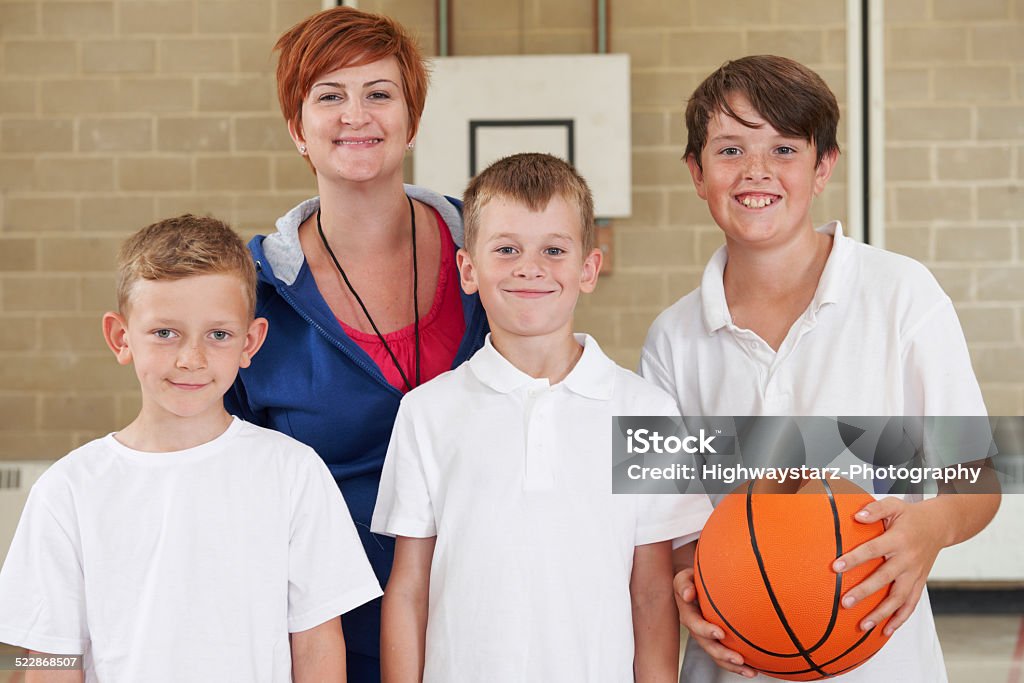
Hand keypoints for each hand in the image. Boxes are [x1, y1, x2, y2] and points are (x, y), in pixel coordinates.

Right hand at [674, 568, 756, 677]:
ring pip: (718, 656)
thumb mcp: (684, 578)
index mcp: (689, 615)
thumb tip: (688, 595)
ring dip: (733, 666)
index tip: (720, 634)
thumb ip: (684, 583)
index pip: (695, 625)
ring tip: (751, 672)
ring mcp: (708, 638)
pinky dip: (740, 664)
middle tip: (739, 659)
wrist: (696, 587)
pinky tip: (755, 668)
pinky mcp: (718, 641)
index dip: (706, 631)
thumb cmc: (693, 580)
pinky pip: (727, 655)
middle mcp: (697, 630)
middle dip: (723, 655)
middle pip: (709, 646)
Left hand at [831, 497, 945, 635]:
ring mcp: (915, 574)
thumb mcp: (894, 505)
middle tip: (845, 602)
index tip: (836, 567)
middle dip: (865, 592)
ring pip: (899, 598)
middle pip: (884, 579)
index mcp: (898, 539)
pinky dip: (899, 619)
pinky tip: (885, 631)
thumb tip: (856, 515)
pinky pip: (910, 605)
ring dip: (881, 614)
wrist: (940, 526)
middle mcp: (908, 559)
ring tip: (863, 625)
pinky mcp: (919, 583)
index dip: (855, 559)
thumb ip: (874, 509)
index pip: (873, 550)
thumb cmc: (911, 516)